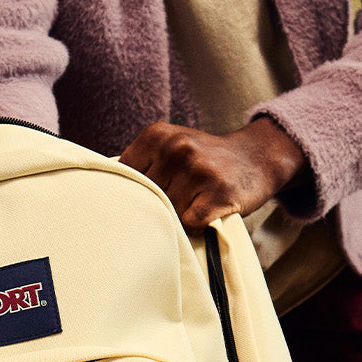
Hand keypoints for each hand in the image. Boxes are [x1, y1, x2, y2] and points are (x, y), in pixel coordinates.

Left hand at [118, 118, 308, 232]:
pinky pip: (189, 223)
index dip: (133, 193)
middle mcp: (176, 149)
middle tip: (176, 200)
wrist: (257, 157)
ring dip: (178, 215)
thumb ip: (140, 164)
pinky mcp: (218, 194)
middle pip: (145, 197)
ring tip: (195, 202)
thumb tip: (103, 194)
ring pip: (167, 212)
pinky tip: (207, 212)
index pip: (124, 177)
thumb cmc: (205, 160)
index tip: (146, 196)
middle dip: (157, 205)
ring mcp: (198, 171)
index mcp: (156, 135)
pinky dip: (195, 225)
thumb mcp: (170, 145)